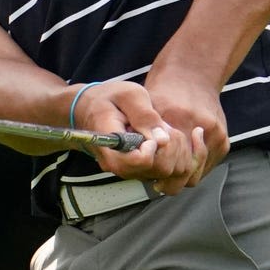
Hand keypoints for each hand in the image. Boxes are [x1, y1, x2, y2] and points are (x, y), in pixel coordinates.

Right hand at [76, 79, 206, 191]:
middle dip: (172, 146)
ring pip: (170, 174)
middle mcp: (121, 166)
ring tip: (165, 129)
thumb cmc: (108, 98)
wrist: (89, 109)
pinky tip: (174, 136)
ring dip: (178, 150)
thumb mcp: (126, 95)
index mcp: (112, 148)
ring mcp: (132, 171)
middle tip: (163, 126)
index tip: (151, 129)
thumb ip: (144, 115)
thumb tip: (163, 139)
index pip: (141, 161)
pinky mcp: (142, 171)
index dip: (155, 146)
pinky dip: (181, 156)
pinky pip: (171, 174)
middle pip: (161, 169)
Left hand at [142, 60, 228, 192]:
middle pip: (184, 174)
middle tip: (154, 178)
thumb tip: (134, 158)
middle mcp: (202, 128)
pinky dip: (191, 168)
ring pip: (195, 175)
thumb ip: (141, 132)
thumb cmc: (164, 91)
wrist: (193, 75)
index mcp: (180, 119)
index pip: (170, 162)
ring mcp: (216, 137)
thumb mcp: (145, 107)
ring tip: (164, 169)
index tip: (147, 173)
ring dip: (180, 176)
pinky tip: (178, 161)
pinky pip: (205, 168)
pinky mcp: (223, 142)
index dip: (156, 172)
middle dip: (168, 179)